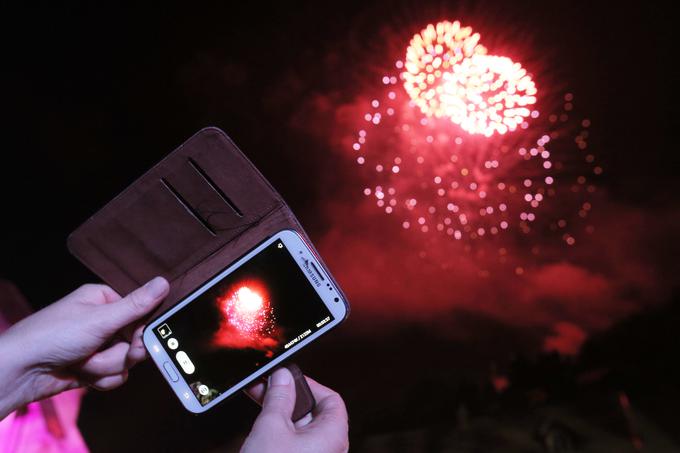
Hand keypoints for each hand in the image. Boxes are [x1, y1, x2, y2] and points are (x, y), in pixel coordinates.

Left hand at [0, 277, 168, 418]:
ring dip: (105, 367)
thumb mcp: (100, 319)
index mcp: (104, 299)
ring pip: (126, 361)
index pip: (142, 313)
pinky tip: (81, 374)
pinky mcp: (93, 367)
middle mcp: (103, 321)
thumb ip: (136, 305)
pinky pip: (115, 376)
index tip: (136, 340)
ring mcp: (98, 345)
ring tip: (81, 362)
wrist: (20, 372)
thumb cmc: (52, 336)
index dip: (142, 330)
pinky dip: (100, 379)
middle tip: (101, 352)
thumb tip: (164, 282)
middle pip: (136, 341)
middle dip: (120, 353)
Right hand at [241, 368, 348, 452]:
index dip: (310, 385)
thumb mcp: (271, 427)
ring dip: (281, 416)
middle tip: (266, 389)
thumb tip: (282, 377)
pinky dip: (280, 435)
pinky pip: (295, 447)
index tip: (287, 378)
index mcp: (333, 436)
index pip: (332, 400)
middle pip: (315, 415)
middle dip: (289, 400)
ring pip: (302, 432)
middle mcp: (330, 451)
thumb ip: (278, 398)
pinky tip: (261, 431)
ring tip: (259, 407)